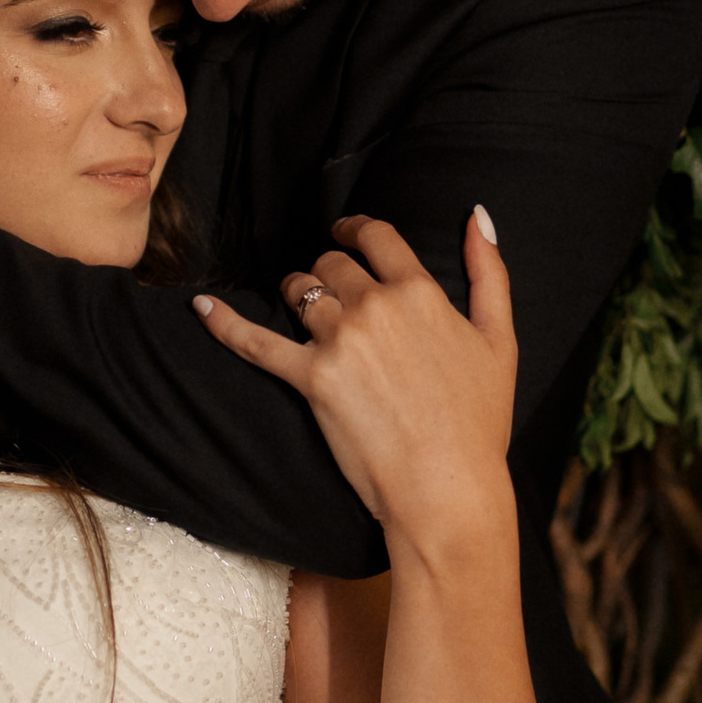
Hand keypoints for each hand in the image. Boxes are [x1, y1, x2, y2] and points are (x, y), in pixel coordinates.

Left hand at [192, 211, 516, 561]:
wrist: (447, 487)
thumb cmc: (478, 422)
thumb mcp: (499, 340)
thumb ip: (490, 272)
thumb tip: (479, 215)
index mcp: (420, 292)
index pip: (376, 236)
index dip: (356, 228)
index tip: (346, 232)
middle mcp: (374, 307)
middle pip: (332, 262)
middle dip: (329, 268)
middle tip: (330, 286)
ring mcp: (338, 342)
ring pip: (299, 291)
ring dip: (295, 292)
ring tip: (297, 303)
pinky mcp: (309, 379)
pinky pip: (255, 341)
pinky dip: (225, 323)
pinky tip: (202, 307)